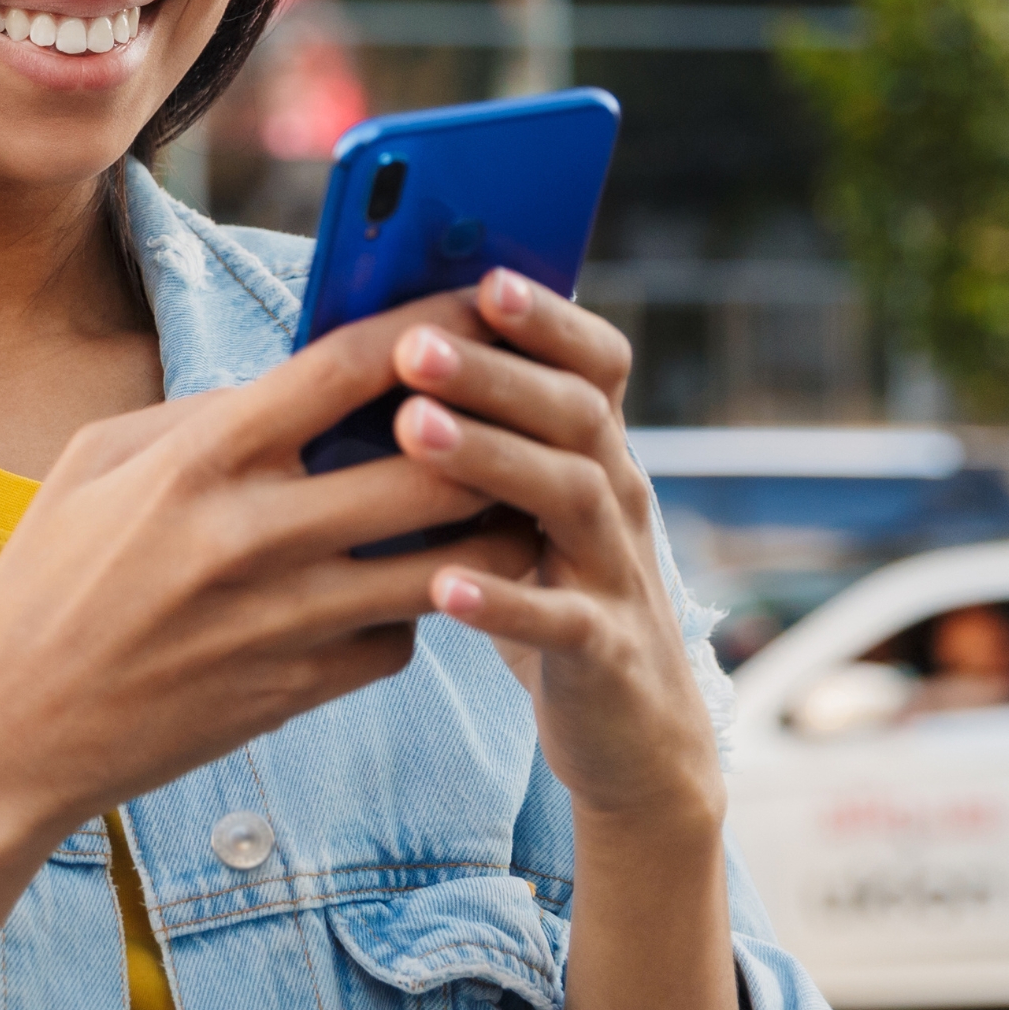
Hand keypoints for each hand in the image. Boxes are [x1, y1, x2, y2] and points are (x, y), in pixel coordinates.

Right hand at [0, 292, 542, 1009]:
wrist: (12, 729)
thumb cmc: (48, 581)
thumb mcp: (94, 464)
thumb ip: (201, 415)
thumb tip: (298, 385)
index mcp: (200, 458)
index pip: (348, 367)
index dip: (432, 324)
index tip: (481, 300)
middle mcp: (253, 535)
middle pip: (435, 470)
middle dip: (492, 438)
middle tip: (518, 417)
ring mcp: (285, 620)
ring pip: (448, 566)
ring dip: (484, 532)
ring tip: (497, 504)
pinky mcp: (300, 690)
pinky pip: (401, 641)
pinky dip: (413, 614)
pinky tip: (401, 595)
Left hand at [385, 270, 722, 832]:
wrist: (634, 733)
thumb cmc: (544, 590)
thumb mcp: (521, 506)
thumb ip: (478, 436)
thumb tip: (373, 347)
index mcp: (593, 451)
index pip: (594, 363)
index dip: (549, 318)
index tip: (484, 275)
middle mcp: (616, 497)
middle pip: (574, 414)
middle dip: (494, 373)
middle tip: (413, 345)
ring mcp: (617, 573)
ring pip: (571, 497)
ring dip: (491, 459)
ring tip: (410, 431)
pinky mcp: (605, 654)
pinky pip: (561, 621)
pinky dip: (504, 600)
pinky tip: (441, 583)